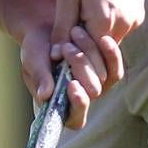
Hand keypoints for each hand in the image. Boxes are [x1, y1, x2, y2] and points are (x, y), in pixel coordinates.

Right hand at [18, 17, 119, 132]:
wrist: (49, 28)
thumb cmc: (36, 48)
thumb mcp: (33, 61)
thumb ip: (39, 77)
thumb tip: (44, 95)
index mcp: (59, 105)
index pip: (75, 118)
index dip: (78, 105)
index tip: (72, 84)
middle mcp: (81, 99)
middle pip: (92, 93)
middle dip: (80, 67)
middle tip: (65, 47)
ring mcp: (96, 85)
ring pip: (105, 78)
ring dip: (91, 55)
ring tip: (75, 33)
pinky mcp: (107, 71)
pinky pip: (114, 68)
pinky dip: (110, 54)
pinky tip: (104, 39)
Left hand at [51, 0, 145, 76]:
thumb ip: (62, 27)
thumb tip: (56, 56)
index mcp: (104, 22)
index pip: (88, 56)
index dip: (75, 54)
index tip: (64, 45)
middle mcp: (124, 25)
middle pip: (102, 52)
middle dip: (86, 48)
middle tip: (73, 28)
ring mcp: (134, 20)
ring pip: (111, 42)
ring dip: (97, 36)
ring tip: (86, 12)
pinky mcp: (139, 15)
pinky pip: (121, 30)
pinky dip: (108, 26)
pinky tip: (100, 6)